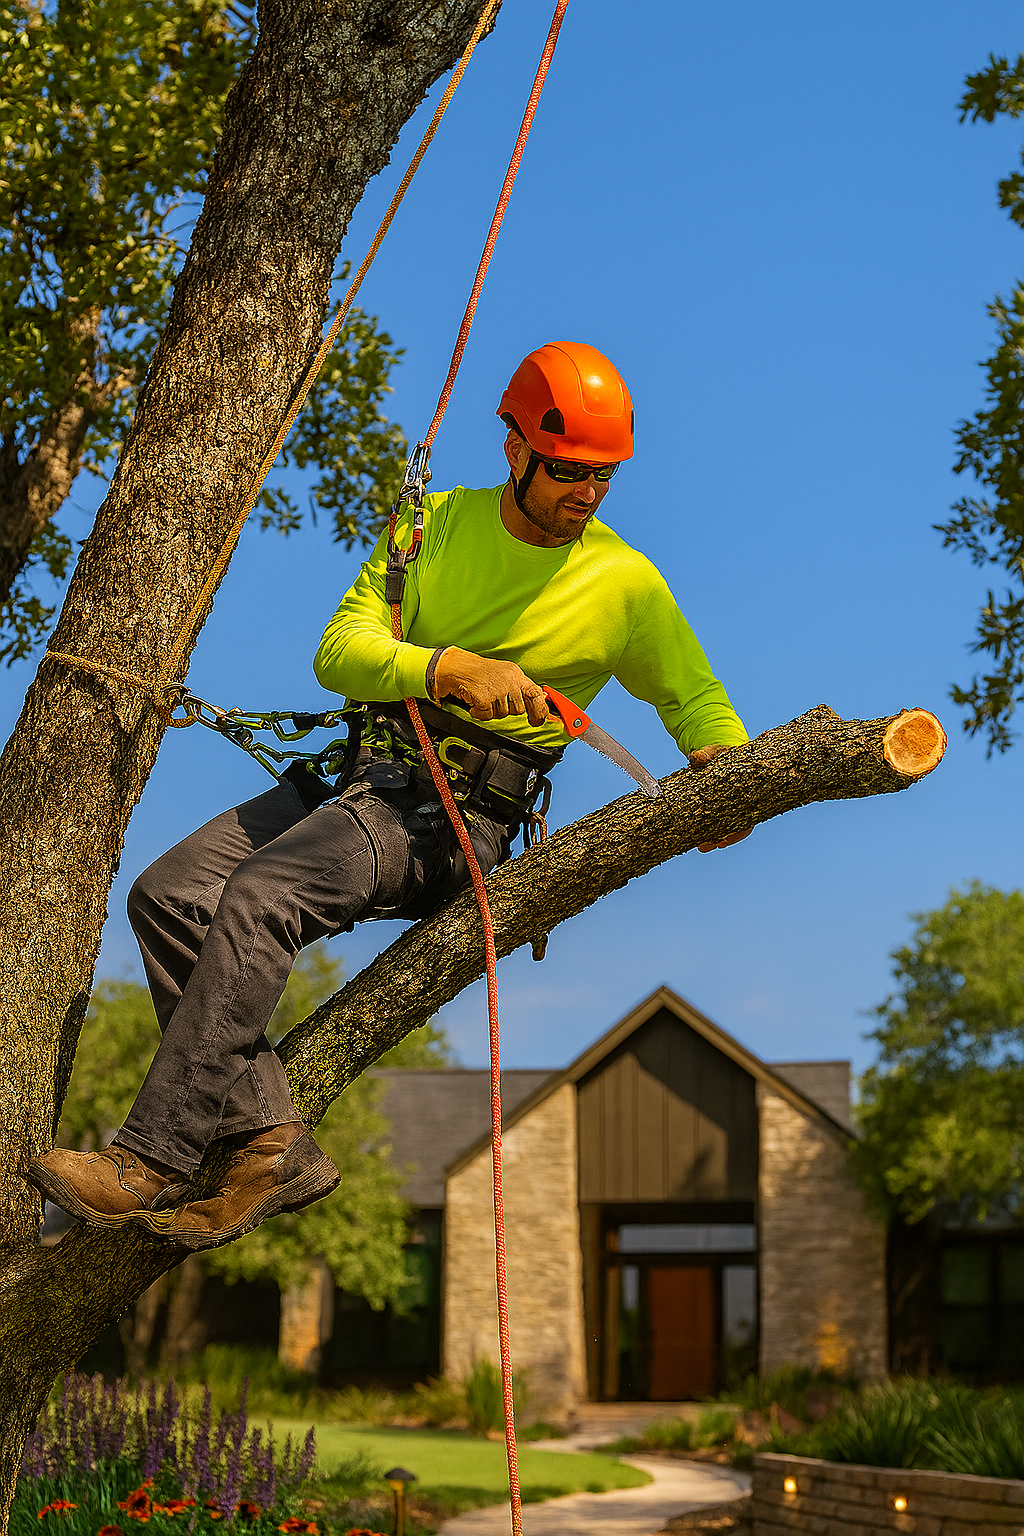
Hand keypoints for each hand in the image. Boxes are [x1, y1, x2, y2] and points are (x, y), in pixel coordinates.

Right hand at [432, 648, 549, 726]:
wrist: (455, 667)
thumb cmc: (478, 672)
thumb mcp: (504, 674)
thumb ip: (518, 687)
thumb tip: (536, 702)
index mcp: (516, 674)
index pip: (536, 693)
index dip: (540, 710)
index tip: (536, 721)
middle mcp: (510, 680)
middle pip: (518, 709)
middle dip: (506, 709)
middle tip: (493, 699)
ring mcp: (498, 689)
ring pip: (502, 714)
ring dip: (491, 711)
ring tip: (482, 697)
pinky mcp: (485, 698)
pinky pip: (487, 716)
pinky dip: (478, 713)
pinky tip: (473, 701)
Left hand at [688, 743, 752, 851]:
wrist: (719, 752)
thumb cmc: (720, 753)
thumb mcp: (714, 752)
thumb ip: (704, 755)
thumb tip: (695, 758)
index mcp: (746, 792)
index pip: (748, 821)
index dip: (738, 833)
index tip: (724, 840)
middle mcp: (741, 803)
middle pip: (736, 829)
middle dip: (723, 840)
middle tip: (707, 846)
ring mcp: (730, 806)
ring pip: (726, 829)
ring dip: (714, 840)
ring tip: (701, 847)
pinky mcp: (719, 807)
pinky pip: (717, 824)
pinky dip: (709, 833)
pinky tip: (699, 841)